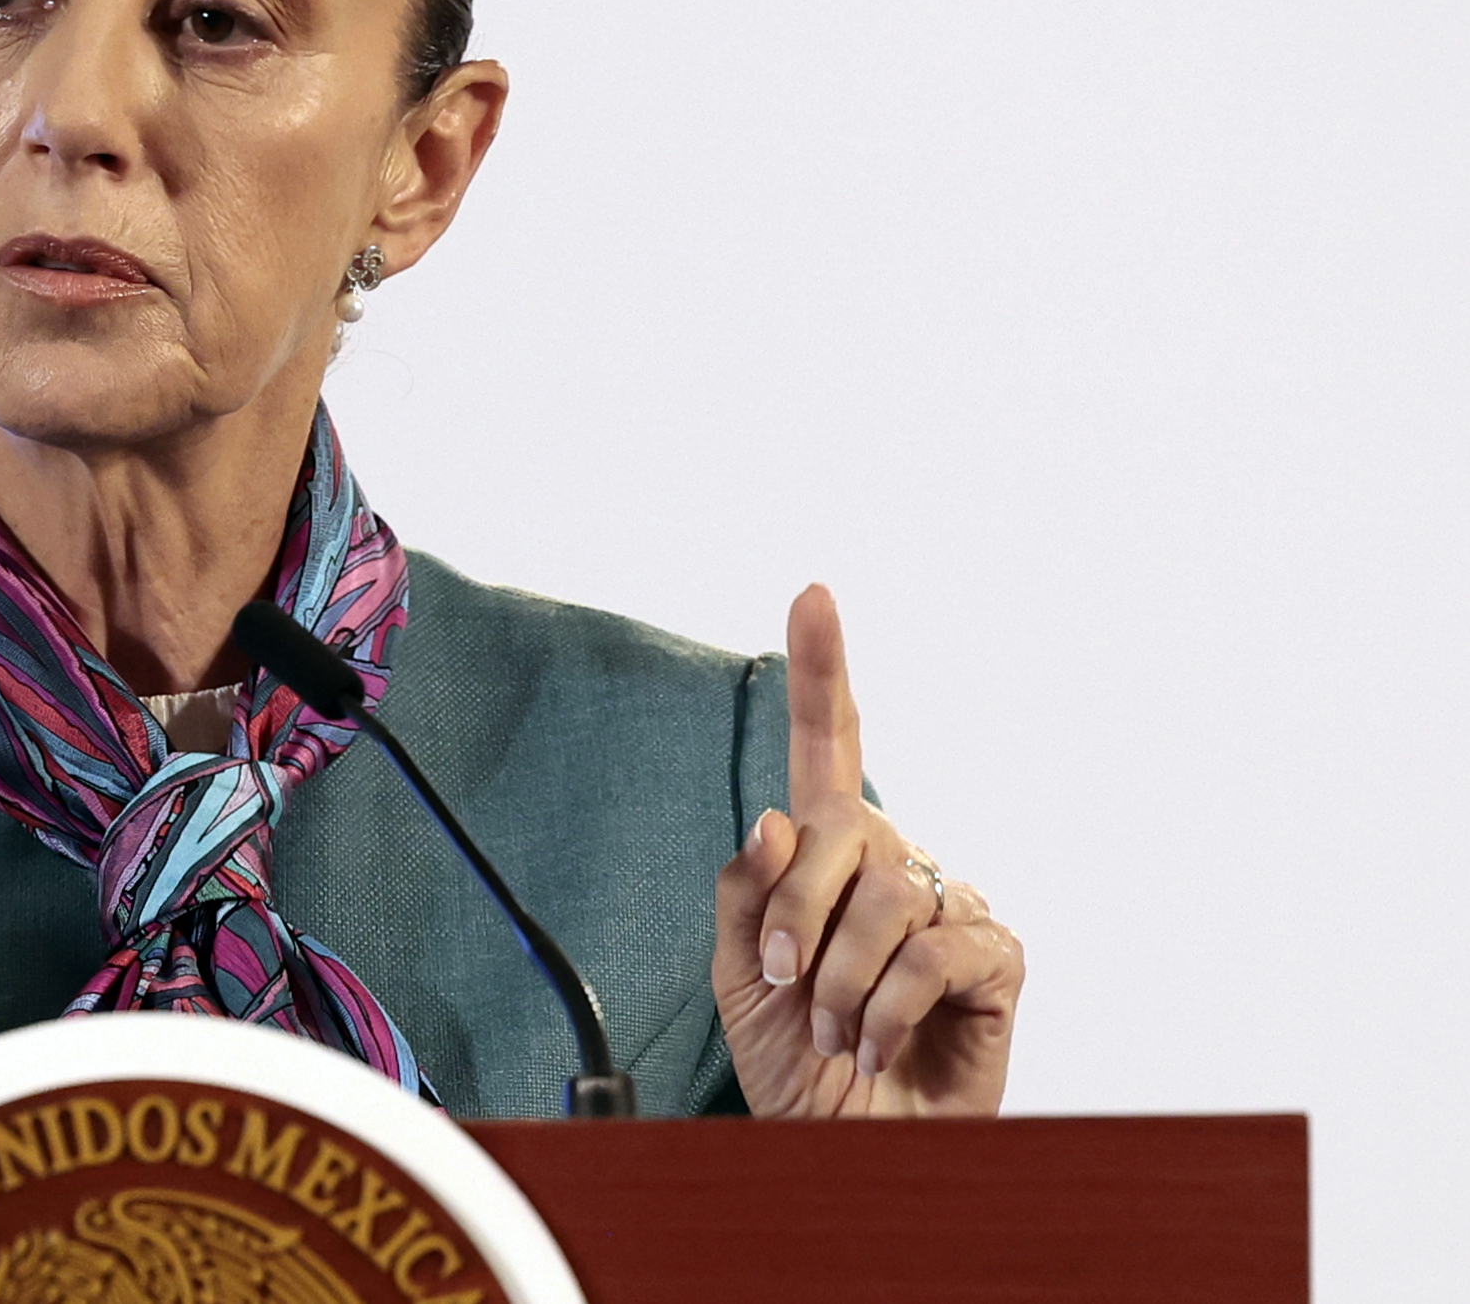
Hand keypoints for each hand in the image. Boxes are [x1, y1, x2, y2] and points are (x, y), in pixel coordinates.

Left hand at [712, 585, 1023, 1116]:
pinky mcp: (996, 958)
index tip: (812, 594)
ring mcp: (951, 904)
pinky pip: (934, 951)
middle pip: (839, 831)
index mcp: (829, 852)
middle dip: (797, 917)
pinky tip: (882, 1042)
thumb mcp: (742, 975)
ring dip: (841, 981)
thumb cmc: (797, 1059)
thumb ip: (748, 895)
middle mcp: (895, 861)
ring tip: (841, 1030)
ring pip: (885, 898)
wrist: (843, 1146)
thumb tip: (771, 819)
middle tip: (790, 988)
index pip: (825, 746)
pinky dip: (889, 1008)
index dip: (820, 669)